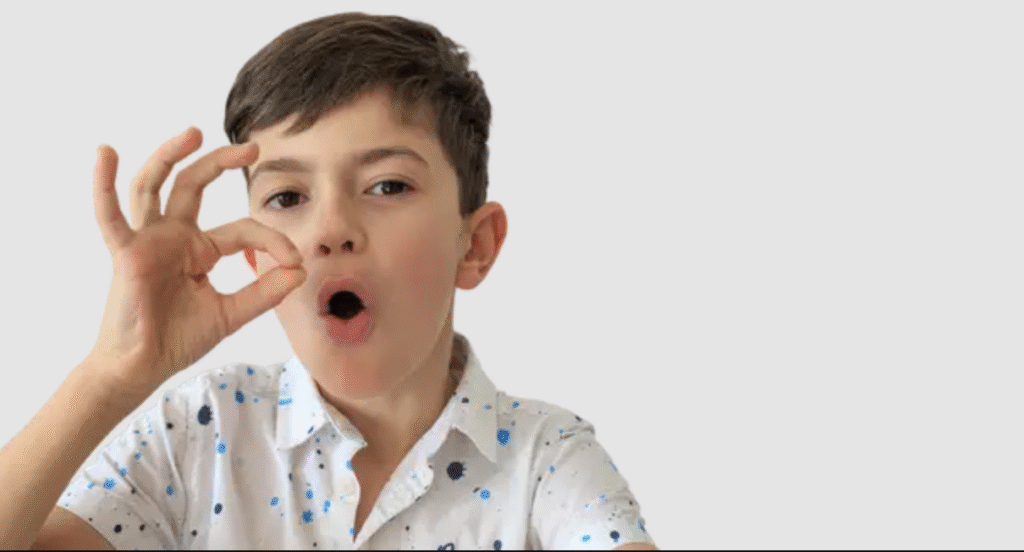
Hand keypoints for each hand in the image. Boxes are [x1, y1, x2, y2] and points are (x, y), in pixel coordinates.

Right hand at [88, 126, 305, 392]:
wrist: (143, 367)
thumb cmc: (177, 339)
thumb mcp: (231, 313)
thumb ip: (264, 292)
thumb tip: (300, 270)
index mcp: (198, 250)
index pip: (242, 230)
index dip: (272, 240)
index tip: (295, 261)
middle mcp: (173, 237)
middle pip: (194, 186)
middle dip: (221, 162)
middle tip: (253, 148)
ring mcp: (148, 241)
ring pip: (155, 186)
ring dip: (170, 156)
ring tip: (193, 132)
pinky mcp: (126, 252)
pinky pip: (111, 215)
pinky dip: (104, 184)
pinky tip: (105, 155)